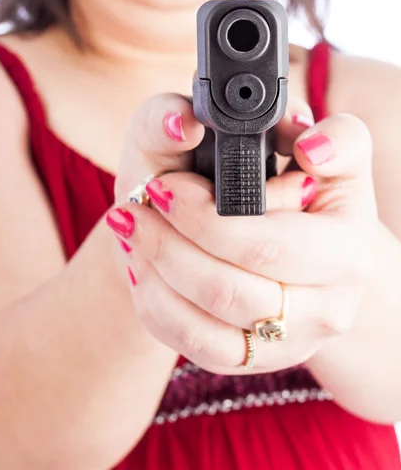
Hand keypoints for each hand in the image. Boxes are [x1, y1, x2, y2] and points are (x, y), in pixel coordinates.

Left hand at [107, 95, 377, 374]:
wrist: (278, 239)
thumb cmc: (279, 180)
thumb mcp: (286, 137)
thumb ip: (279, 116)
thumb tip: (248, 125)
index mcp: (346, 245)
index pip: (267, 243)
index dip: (205, 216)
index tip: (162, 184)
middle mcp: (329, 304)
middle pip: (230, 289)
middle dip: (168, 240)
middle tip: (137, 200)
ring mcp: (290, 340)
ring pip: (207, 322)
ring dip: (155, 266)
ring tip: (129, 223)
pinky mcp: (254, 359)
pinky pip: (194, 345)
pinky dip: (156, 303)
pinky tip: (142, 265)